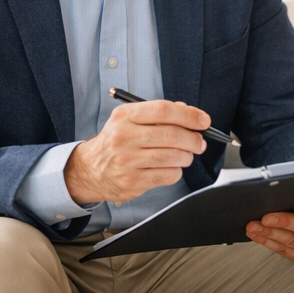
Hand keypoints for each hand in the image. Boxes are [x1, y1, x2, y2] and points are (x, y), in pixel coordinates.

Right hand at [64, 100, 208, 204]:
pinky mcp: (132, 182)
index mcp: (125, 116)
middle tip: (200, 142)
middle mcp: (124, 137)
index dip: (188, 115)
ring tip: (186, 155)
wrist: (89, 170)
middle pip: (171, 136)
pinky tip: (171, 168)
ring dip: (187, 157)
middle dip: (194, 139)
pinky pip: (167, 176)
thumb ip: (157, 113)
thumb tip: (188, 112)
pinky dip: (176, 171)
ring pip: (173, 157)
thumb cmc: (116, 141)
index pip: (162, 110)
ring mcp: (127, 161)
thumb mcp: (128, 119)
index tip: (203, 120)